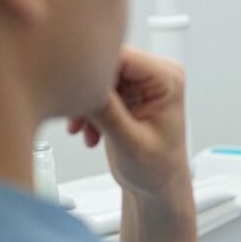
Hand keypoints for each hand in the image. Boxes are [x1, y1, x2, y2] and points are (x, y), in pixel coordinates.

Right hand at [68, 46, 189, 198]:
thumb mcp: (129, 142)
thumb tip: (83, 86)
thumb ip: (107, 112)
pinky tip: (90, 131)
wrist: (156, 185)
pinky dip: (87, 108)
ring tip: (86, 130)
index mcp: (168, 79)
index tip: (72, 91)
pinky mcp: (125, 92)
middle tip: (77, 118)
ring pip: (97, 76)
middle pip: (107, 63)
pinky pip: (95, 88)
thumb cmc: (157, 169)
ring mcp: (140, 82)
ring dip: (85, 102)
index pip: (122, 56)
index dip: (93, 71)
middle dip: (88, 90)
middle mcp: (156, 74)